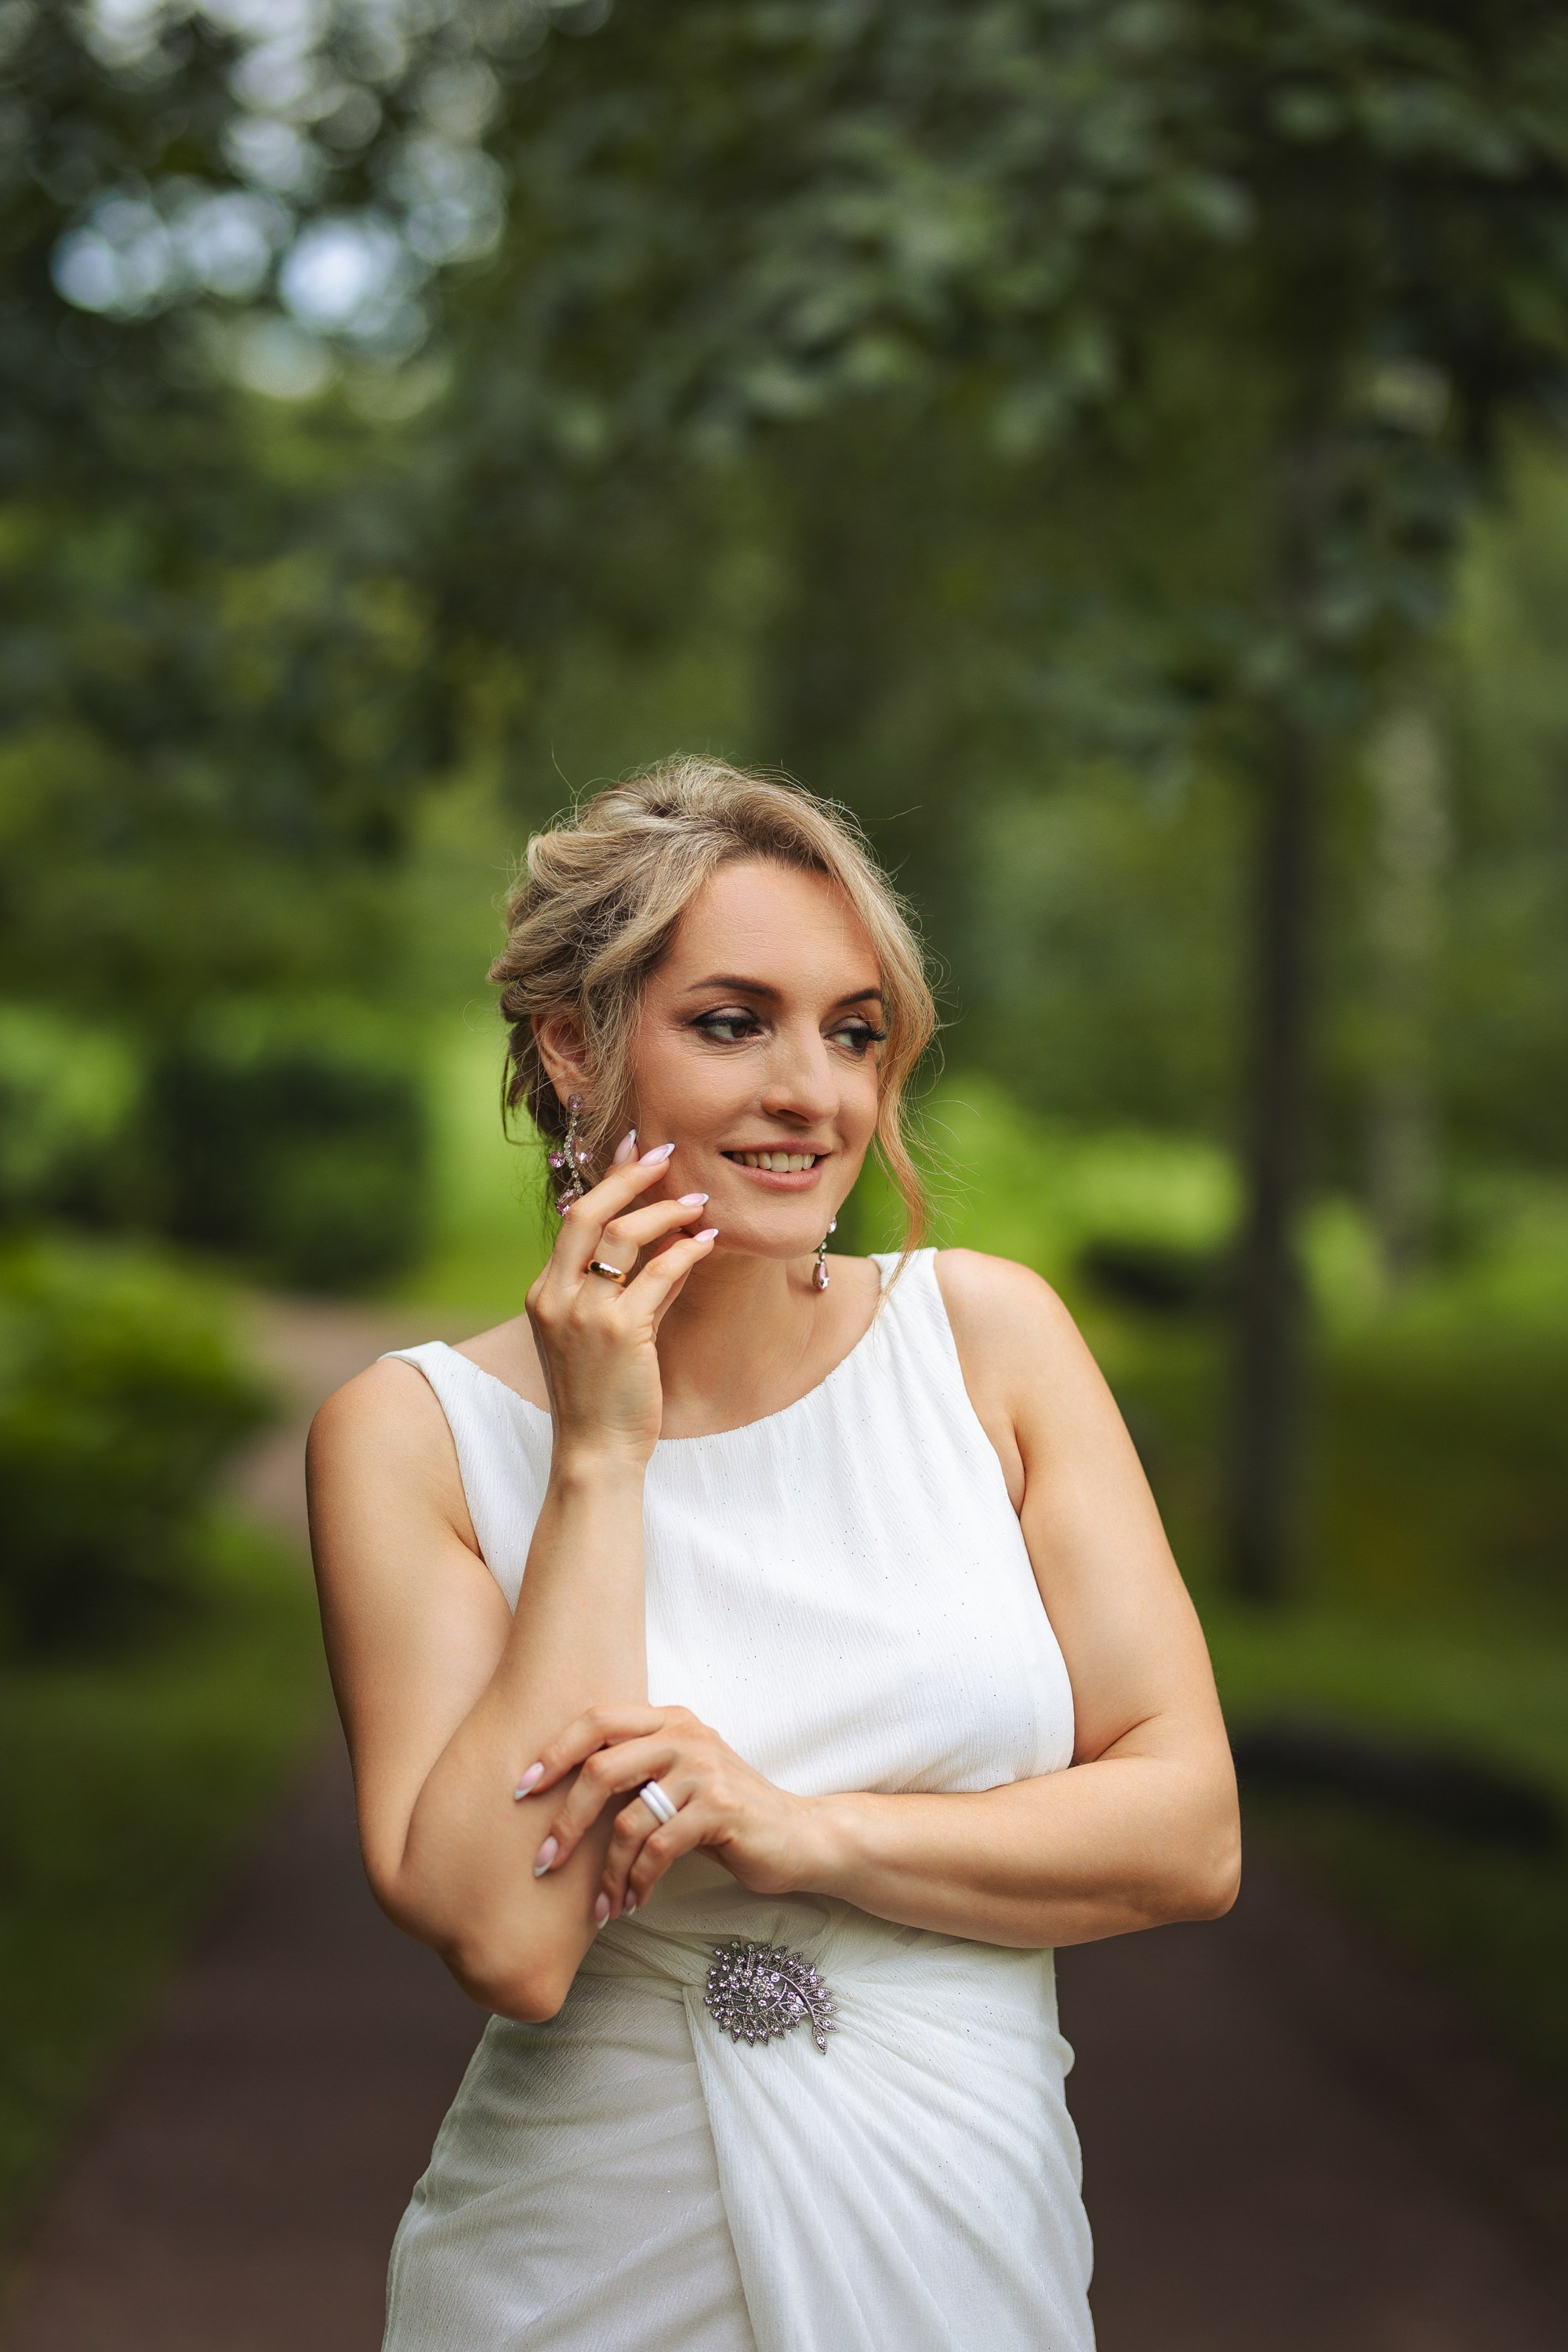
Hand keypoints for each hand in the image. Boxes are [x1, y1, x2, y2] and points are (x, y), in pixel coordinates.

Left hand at [522, 1705, 825, 1918]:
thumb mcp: (678, 1779)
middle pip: (601, 1769)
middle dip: (565, 1822)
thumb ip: (635, 1772)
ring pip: (628, 1821)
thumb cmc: (723, 1813)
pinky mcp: (720, 1808)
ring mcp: (704, 1769)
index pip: (596, 1720)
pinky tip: (634, 1902)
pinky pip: (658, 1849)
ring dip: (606, 1872)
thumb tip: (559, 1798)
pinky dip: (638, 1882)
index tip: (521, 1791)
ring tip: (601, 1904)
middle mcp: (684, 1734)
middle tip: (544, 1863)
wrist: (796, 1835)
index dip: (553, 1752)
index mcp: (668, 1719)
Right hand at [526, 1141, 715, 1466]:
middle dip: (630, 1176)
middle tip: (666, 1152)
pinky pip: (658, 1274)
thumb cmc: (603, 1396)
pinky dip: (686, 1251)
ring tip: (697, 1201)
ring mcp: (584, 1314)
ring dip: (666, 1210)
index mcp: (544, 1293)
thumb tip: (672, 1244)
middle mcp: (555, 1297)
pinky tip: (707, 1242)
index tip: (636, 1150)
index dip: (608, 1181)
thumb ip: (631, 1288)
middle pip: (588, 1213)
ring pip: (623, 1236)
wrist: (596, 1452)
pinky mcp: (619, 1333)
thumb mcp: (607, 1333)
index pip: (573, 1220)